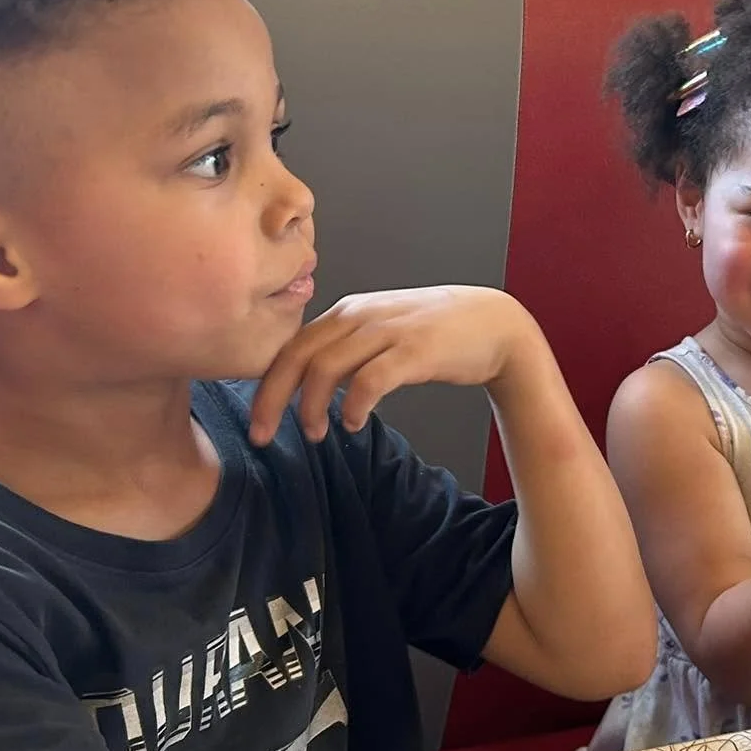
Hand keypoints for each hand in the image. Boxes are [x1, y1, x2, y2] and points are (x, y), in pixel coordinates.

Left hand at [250, 285, 539, 443]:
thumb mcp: (381, 332)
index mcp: (346, 313)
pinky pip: (370, 379)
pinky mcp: (414, 350)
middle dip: (273, 400)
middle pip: (298, 358)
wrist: (493, 325)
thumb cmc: (436, 334)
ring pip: (327, 368)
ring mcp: (387, 330)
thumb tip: (312, 383)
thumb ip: (347, 350)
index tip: (257, 421)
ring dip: (312, 406)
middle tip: (263, 436)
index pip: (290, 348)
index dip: (267, 385)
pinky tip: (353, 423)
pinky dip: (354, 404)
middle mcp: (360, 316)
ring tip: (317, 433)